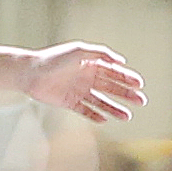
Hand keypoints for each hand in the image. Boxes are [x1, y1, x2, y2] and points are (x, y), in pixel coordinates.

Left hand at [25, 44, 148, 126]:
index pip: (113, 72)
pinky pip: (85, 110)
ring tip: (127, 116)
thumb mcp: (79, 51)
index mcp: (90, 64)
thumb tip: (121, 61)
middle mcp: (86, 77)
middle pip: (111, 87)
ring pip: (101, 101)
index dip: (127, 78)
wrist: (30, 73)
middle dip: (126, 94)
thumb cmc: (54, 59)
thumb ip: (101, 54)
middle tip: (141, 100)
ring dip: (114, 108)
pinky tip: (105, 119)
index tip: (140, 84)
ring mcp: (78, 90)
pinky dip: (95, 114)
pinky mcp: (69, 102)